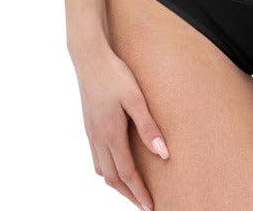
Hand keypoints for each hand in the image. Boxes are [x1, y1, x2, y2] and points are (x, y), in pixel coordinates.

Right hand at [74, 45, 169, 210]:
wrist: (89, 57)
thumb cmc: (115, 74)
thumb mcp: (136, 98)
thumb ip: (148, 127)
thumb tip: (164, 154)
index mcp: (110, 134)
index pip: (127, 174)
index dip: (139, 193)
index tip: (151, 207)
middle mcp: (98, 138)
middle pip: (112, 178)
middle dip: (129, 194)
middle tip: (144, 205)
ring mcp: (91, 133)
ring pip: (101, 170)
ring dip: (117, 184)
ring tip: (132, 190)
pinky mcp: (89, 125)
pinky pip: (96, 158)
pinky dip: (107, 170)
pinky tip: (115, 165)